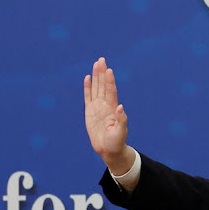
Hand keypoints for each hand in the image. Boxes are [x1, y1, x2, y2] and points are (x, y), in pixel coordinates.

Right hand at [84, 57, 133, 174]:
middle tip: (101, 59)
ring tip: (96, 64)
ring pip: (96, 88)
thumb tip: (120, 107)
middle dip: (102, 73)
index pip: (111, 91)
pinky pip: (87, 97)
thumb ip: (121, 120)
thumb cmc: (116, 142)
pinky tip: (87, 78)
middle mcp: (105, 105)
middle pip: (103, 86)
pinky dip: (87, 87)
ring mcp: (97, 107)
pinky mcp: (89, 112)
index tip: (109, 69)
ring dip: (96, 76)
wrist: (109, 150)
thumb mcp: (120, 132)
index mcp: (113, 109)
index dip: (110, 81)